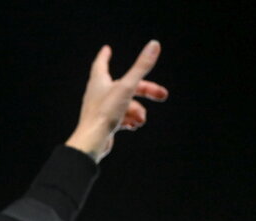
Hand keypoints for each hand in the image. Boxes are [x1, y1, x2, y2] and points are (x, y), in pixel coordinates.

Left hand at [65, 40, 168, 161]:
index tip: (106, 49)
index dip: (104, 56)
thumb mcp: (127, 87)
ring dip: (138, 111)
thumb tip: (154, 44)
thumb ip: (141, 67)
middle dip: (146, 90)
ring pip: (127, 104)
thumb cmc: (105, 113)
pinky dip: (130, 120)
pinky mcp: (105, 124)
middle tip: (163, 95)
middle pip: (126, 86)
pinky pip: (122, 118)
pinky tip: (134, 126)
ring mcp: (102, 110)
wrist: (92, 141)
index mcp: (99, 82)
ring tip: (140, 120)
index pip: (101, 64)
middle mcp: (98, 94)